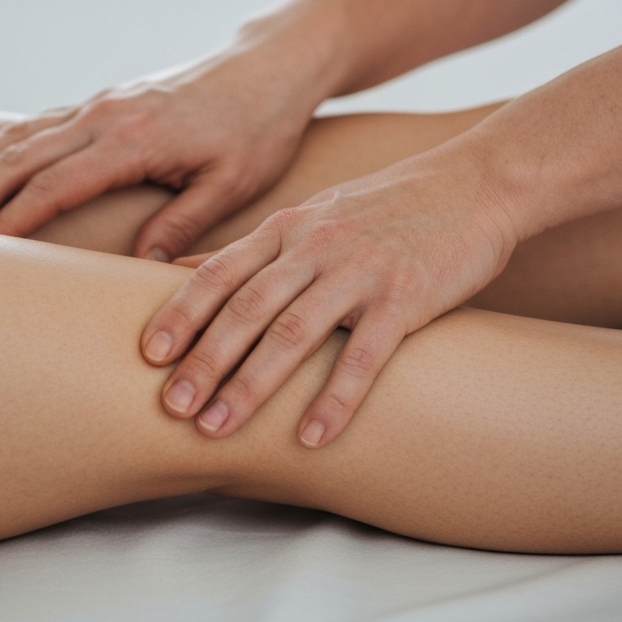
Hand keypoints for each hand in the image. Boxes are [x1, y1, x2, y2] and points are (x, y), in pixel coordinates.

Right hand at [0, 35, 324, 259]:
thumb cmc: (258, 128)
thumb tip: (139, 264)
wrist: (268, 67)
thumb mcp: (232, 183)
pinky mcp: (104, 101)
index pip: (56, 185)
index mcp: (133, 140)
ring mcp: (100, 104)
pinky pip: (38, 118)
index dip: (12, 218)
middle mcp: (105, 116)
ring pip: (20, 135)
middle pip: (22, 158)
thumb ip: (182, 222)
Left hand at [140, 138, 518, 446]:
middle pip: (246, 307)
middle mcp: (314, 246)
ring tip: (218, 427)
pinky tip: (313, 437)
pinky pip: (364, 354)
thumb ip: (257, 248)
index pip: (219, 271)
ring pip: (293, 333)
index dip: (180, 312)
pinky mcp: (406, 296)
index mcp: (286, 227)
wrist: (472, 184)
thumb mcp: (310, 214)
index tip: (148, 354)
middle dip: (204, 359)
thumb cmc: (383, 207)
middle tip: (171, 407)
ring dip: (251, 385)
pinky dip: (336, 398)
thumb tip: (186, 270)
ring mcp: (359, 270)